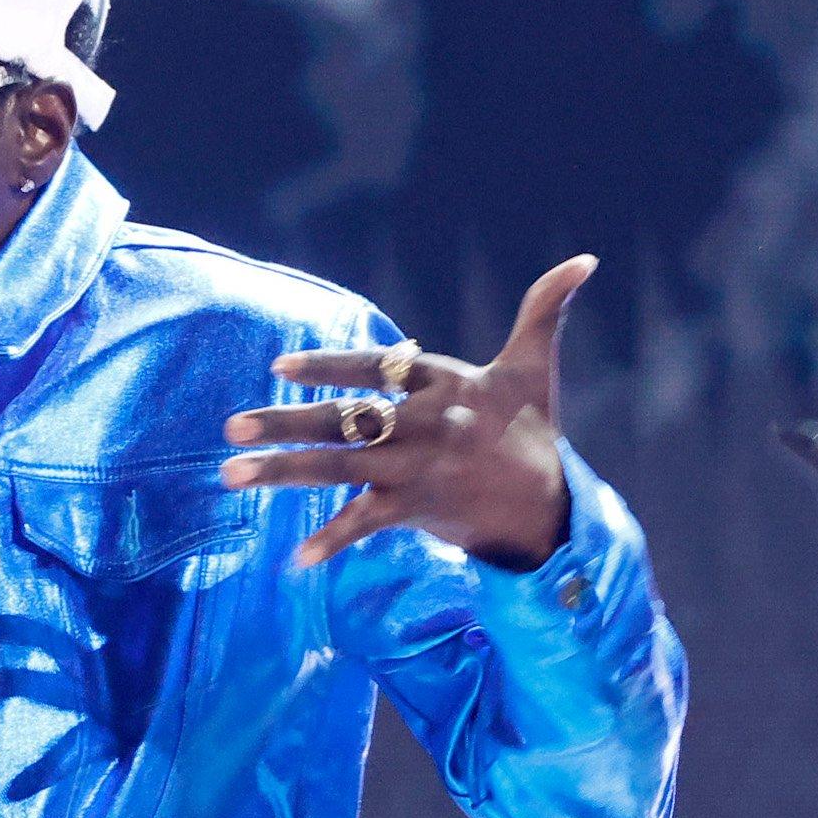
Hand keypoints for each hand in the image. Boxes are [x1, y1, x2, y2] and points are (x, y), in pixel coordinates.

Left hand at [226, 257, 590, 569]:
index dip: (328, 365)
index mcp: (445, 383)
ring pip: (341, 469)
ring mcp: (420, 470)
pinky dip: (334, 540)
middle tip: (232, 423)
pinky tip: (297, 558)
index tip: (279, 367)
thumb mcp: (536, 365)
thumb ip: (546, 307)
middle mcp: (427, 425)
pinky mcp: (421, 510)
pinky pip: (367, 524)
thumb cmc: (533, 431)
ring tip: (232, 472)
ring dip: (283, 473)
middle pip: (346, 420)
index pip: (377, 367)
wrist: (553, 507)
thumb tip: (586, 259)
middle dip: (285, 423)